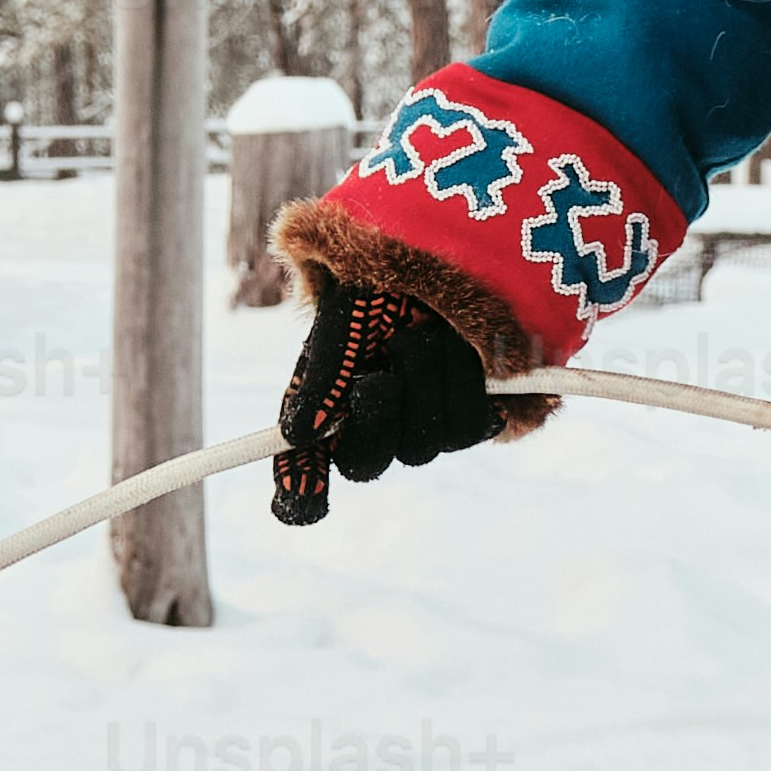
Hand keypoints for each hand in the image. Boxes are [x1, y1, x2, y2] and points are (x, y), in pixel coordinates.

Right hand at [268, 272, 503, 523]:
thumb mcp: (341, 326)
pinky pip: (471, 427)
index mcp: (326, 412)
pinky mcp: (471, 422)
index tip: (307, 503)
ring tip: (424, 332)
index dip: (302, 492)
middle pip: (367, 463)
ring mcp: (423, 431)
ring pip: (423, 444)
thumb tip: (298, 435)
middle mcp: (372, 432)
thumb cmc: (379, 295)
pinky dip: (464, 381)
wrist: (443, 268)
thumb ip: (321, 378)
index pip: (303, 472)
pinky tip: (459, 348)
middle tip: (381, 375)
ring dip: (424, 379)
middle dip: (375, 413)